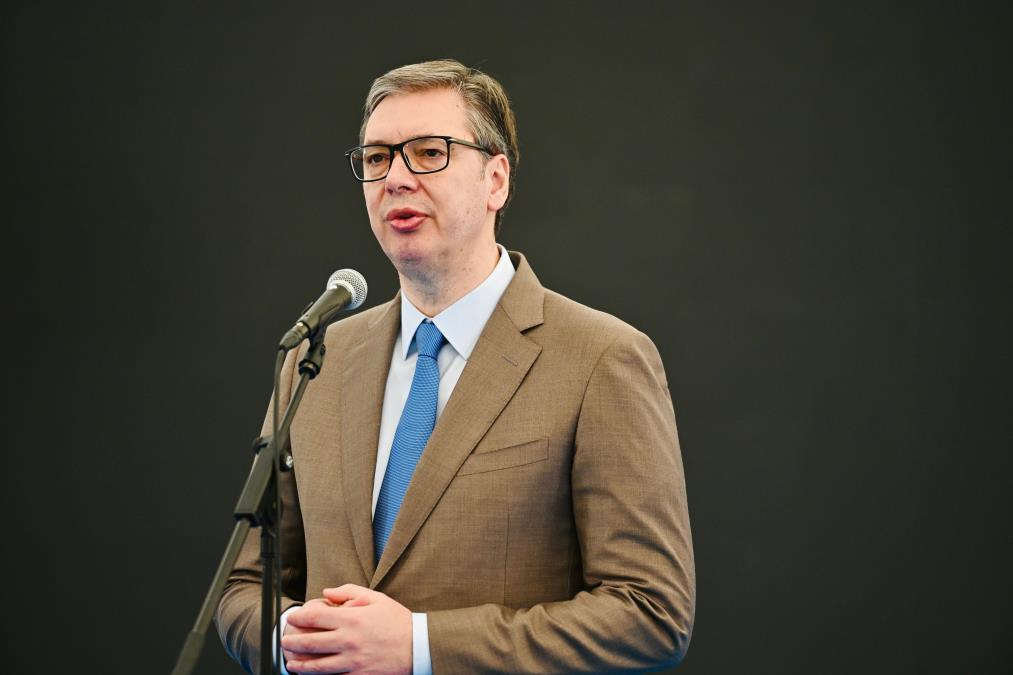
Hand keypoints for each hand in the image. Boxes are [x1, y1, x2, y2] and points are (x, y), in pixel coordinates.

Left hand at [281, 584, 411, 673]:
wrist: (418, 646)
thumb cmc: (397, 621)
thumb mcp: (376, 598)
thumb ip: (349, 591)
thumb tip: (327, 592)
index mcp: (352, 618)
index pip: (315, 616)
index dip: (299, 616)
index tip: (293, 617)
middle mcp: (348, 640)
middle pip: (311, 642)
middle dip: (292, 641)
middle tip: (283, 640)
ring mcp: (352, 661)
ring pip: (317, 666)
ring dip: (300, 664)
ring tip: (291, 662)